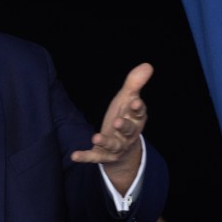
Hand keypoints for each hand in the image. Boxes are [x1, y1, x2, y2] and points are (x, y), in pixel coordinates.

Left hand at [71, 63, 152, 191]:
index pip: (139, 114)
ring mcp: (116, 147)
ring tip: (96, 137)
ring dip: (105, 142)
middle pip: (129, 131)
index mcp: (135, 119)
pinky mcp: (103, 155)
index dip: (137, 109)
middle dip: (124, 127)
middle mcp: (128, 135)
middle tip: (117, 122)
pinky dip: (85, 157)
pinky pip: (94, 157)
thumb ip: (134, 84)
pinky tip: (74, 155)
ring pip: (113, 145)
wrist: (123, 149)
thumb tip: (147, 65)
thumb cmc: (124, 117)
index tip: (134, 103)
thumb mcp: (127, 100)